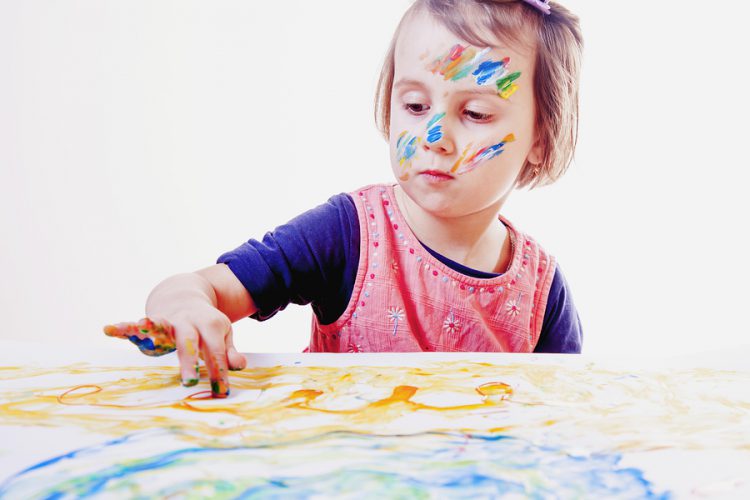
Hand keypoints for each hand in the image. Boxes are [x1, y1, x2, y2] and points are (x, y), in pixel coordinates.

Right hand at [103, 313, 246, 397]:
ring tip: (141, 326)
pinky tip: (110, 329)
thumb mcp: (222, 334)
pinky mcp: (151, 321)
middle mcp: (188, 322)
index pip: (216, 352)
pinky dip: (123, 326)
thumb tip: (239, 366)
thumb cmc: (206, 324)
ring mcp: (168, 320)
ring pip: (160, 325)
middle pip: (189, 342)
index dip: (219, 372)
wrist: (186, 295)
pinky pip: (136, 324)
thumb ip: (228, 351)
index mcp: (211, 326)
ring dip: (151, 327)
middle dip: (189, 361)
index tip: (221, 392)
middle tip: (189, 381)